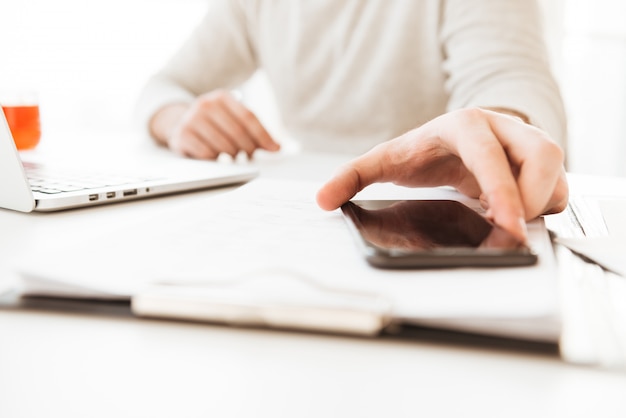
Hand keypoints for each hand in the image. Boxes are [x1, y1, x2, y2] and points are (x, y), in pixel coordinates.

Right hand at [151, 89, 279, 158]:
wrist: (178, 121)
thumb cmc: (213, 123)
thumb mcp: (231, 119)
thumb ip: (253, 130)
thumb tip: (276, 147)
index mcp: (222, 97)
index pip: (248, 117)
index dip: (264, 136)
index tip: (275, 149)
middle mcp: (206, 104)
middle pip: (238, 134)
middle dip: (248, 149)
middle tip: (249, 156)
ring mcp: (192, 119)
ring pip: (224, 147)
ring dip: (232, 156)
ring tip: (231, 154)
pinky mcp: (182, 135)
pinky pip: (208, 154)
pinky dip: (215, 159)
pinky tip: (214, 155)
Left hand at [316, 108, 568, 240]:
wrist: (452, 137)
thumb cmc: (423, 149)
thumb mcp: (386, 159)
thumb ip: (352, 176)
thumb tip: (321, 198)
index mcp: (466, 125)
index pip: (491, 154)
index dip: (502, 190)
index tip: (505, 225)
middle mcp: (503, 128)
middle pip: (542, 157)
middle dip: (530, 199)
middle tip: (507, 228)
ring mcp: (526, 142)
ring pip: (557, 174)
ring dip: (538, 205)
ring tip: (504, 220)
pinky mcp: (540, 162)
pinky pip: (561, 189)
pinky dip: (545, 208)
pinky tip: (514, 216)